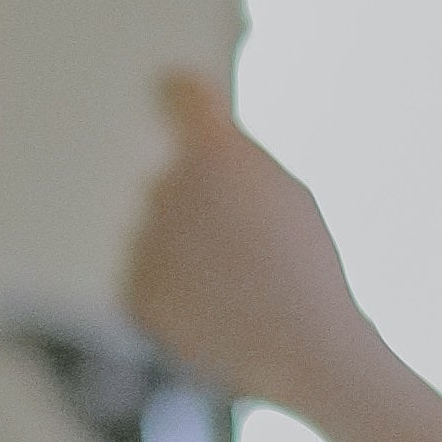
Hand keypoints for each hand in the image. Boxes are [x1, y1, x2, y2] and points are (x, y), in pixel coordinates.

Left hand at [122, 73, 359, 413]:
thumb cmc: (307, 267)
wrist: (306, 349)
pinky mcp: (133, 289)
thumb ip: (232, 158)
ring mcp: (145, 240)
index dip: (179, 94)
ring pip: (159, 232)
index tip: (175, 93)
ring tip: (239, 286)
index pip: (177, 93)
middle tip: (249, 246)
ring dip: (187, 251)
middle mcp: (169, 185)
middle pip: (171, 180)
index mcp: (215, 151)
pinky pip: (147, 275)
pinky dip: (173, 292)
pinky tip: (215, 310)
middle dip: (199, 204)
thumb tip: (185, 133)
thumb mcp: (286, 193)